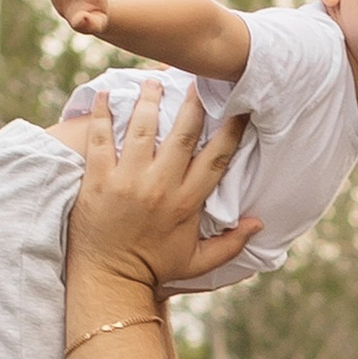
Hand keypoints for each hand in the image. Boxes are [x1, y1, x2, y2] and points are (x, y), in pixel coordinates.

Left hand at [65, 79, 260, 302]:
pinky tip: (107, 95)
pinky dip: (102, 114)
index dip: (231, 130)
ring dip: (150, 100)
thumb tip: (259, 222)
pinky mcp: (98, 179)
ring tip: (153, 81)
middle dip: (194, 102)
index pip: (216, 158)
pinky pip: (100, 137)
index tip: (240, 107)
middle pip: (183, 133)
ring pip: (143, 128)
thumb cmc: (154, 270)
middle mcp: (161, 186)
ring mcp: (128, 180)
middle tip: (198, 78)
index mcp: (187, 203)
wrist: (109, 280)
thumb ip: (231, 243)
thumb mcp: (198, 262)